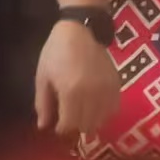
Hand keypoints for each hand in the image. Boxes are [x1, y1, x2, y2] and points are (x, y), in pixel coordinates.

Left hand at [34, 22, 118, 137]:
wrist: (80, 30)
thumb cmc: (56, 52)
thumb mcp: (43, 77)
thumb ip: (43, 104)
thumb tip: (43, 126)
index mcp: (71, 92)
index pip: (69, 124)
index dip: (62, 129)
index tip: (58, 126)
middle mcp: (91, 94)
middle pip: (86, 125)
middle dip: (76, 127)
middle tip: (69, 120)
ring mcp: (106, 90)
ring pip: (101, 120)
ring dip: (91, 122)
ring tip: (83, 116)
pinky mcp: (116, 84)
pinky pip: (114, 109)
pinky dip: (105, 114)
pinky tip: (96, 109)